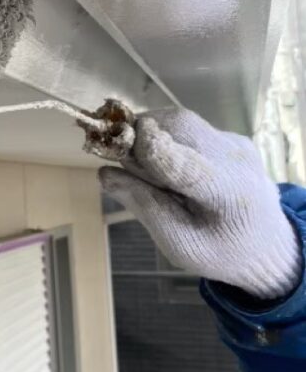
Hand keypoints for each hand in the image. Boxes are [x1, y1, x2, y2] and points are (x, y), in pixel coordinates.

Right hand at [99, 108, 301, 299]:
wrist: (267, 244)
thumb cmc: (220, 250)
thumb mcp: (179, 244)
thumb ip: (144, 207)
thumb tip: (105, 173)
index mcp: (227, 194)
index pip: (184, 163)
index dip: (149, 148)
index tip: (114, 143)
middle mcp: (236, 159)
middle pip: (179, 127)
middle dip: (139, 134)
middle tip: (117, 155)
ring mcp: (236, 143)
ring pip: (180, 121)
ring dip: (150, 133)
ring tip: (142, 162)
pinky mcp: (231, 137)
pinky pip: (188, 127)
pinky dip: (165, 137)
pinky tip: (167, 163)